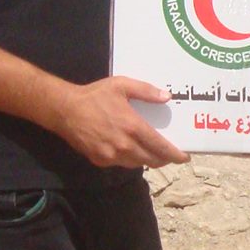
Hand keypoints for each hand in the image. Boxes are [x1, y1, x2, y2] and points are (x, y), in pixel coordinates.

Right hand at [56, 77, 189, 167]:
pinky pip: (120, 164)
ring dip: (146, 160)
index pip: (160, 147)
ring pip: (137, 164)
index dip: (174, 154)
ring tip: (151, 152)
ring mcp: (111, 155)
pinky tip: (129, 150)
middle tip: (170, 155)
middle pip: (151, 160)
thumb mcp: (121, 85)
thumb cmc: (95, 96)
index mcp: (132, 127)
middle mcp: (124, 145)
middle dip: (164, 159)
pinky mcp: (100, 160)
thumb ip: (146, 91)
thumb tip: (166, 97)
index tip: (184, 157)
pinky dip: (129, 159)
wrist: (65, 110)